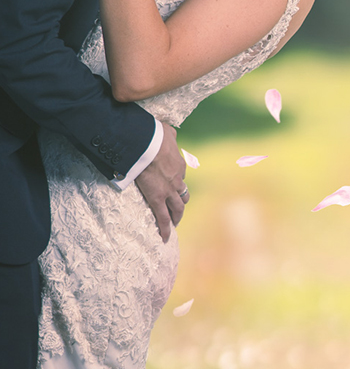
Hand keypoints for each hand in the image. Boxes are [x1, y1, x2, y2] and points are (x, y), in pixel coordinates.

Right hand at [135, 122, 188, 242]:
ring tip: (174, 223)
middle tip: (178, 211)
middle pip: (183, 195)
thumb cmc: (154, 135)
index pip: (180, 175)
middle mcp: (177, 180)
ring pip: (177, 208)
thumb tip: (169, 134)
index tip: (173, 185)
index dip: (177, 181)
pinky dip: (165, 229)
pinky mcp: (157, 199)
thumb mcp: (166, 131)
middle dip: (181, 203)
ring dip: (176, 216)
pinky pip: (162, 217)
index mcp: (179, 164)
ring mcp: (168, 191)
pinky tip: (165, 237)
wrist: (147, 144)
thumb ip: (170, 135)